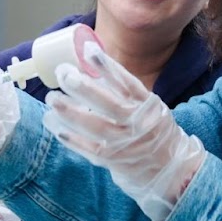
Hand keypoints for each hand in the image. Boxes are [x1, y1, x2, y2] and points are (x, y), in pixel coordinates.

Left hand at [44, 48, 204, 220]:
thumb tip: (94, 68)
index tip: (88, 50)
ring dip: (69, 112)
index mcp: (149, 106)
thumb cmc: (154, 131)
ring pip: (94, 126)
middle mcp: (138, 124)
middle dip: (83, 87)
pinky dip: (69, 136)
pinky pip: (86, 147)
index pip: (127, 83)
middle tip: (63, 73)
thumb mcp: (151, 108)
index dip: (108, 66)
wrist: (170, 169)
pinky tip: (53, 124)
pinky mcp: (111, 161)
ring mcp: (124, 144)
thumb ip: (127, 93)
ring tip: (52, 98)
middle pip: (108, 104)